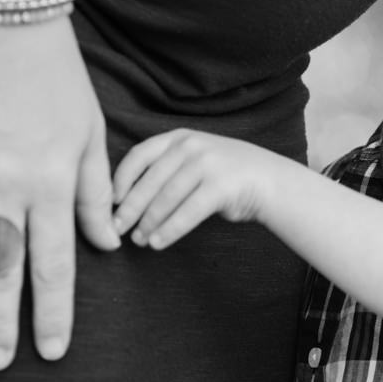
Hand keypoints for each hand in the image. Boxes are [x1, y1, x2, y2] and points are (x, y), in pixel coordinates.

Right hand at [0, 19, 121, 370]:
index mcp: (52, 182)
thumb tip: (110, 245)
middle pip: (2, 269)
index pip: (56, 264)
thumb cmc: (55, 74)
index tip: (51, 352)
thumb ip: (96, 191)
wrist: (1, 15)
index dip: (53, 312)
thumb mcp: (90, 131)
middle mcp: (6, 185)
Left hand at [110, 129, 283, 248]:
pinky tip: (158, 244)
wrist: (270, 181)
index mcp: (179, 137)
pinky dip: (170, 230)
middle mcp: (191, 145)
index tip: (111, 203)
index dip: (121, 180)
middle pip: (150, 181)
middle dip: (130, 208)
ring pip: (166, 198)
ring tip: (139, 241)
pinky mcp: (221, 186)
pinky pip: (187, 213)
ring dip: (148, 223)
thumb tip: (126, 200)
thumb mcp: (193, 160)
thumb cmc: (224, 176)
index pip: (139, 156)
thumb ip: (165, 170)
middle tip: (116, 229)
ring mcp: (207, 164)